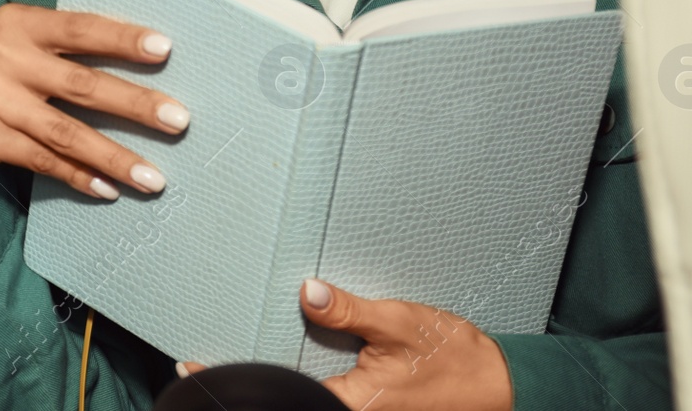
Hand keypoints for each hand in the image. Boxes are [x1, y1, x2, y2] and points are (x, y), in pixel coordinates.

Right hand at [0, 3, 189, 212]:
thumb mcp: (20, 49)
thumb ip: (64, 50)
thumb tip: (141, 59)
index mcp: (16, 23)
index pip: (79, 28)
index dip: (122, 38)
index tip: (164, 49)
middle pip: (80, 84)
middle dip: (135, 104)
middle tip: (178, 119)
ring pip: (65, 132)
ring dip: (114, 156)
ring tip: (153, 175)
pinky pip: (43, 160)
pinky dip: (79, 176)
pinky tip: (107, 188)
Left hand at [175, 280, 512, 409]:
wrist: (501, 388)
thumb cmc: (455, 359)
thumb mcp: (402, 324)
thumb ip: (352, 312)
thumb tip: (308, 292)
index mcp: (352, 403)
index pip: (280, 393)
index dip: (234, 381)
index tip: (190, 363)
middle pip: (287, 399)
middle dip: (246, 381)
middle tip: (200, 357)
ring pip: (304, 397)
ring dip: (272, 378)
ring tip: (234, 353)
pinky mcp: (369, 406)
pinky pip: (325, 394)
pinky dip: (300, 378)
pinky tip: (286, 355)